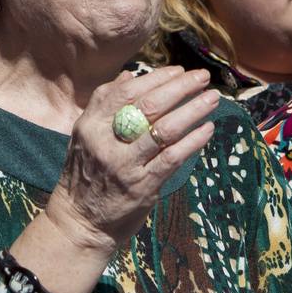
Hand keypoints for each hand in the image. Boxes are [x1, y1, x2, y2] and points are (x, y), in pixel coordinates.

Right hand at [45, 66, 219, 253]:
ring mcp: (125, 164)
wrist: (79, 222)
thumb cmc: (87, 174)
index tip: (179, 70)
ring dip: (193, 110)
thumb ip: (104, 105)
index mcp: (90, 125)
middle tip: (202, 77)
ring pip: (165, 129)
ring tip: (212, 98)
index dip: (156, 77)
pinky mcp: (143, 185)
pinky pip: (173, 157)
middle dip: (181, 87)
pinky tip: (208, 129)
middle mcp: (106, 142)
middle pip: (150, 105)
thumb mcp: (85, 136)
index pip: (126, 91)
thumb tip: (129, 75)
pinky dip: (194, 140)